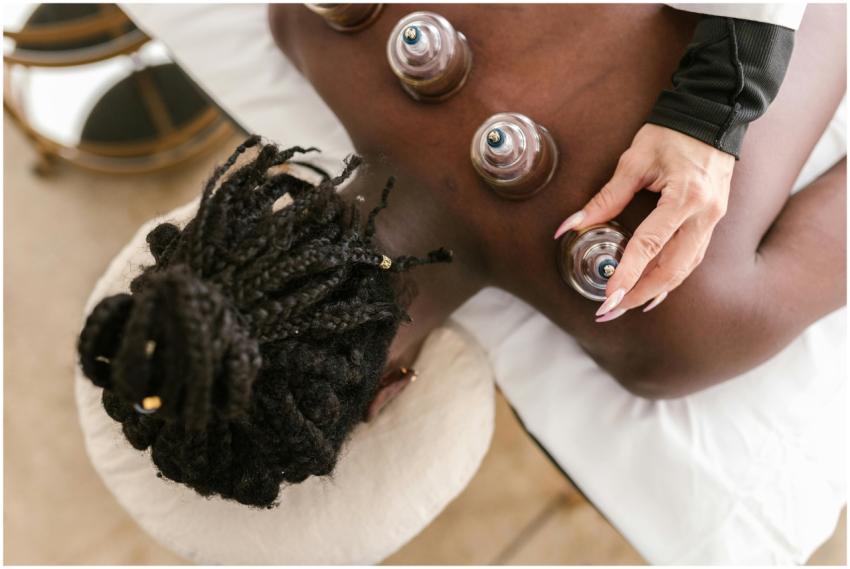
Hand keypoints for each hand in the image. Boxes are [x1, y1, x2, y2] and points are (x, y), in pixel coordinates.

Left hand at [554, 123, 734, 321]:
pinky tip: (653, 293)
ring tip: (625, 306)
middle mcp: (704, 214)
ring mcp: (713, 220)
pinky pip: (693, 258)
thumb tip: (572, 225)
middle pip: (672, 267)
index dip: (628, 273)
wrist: (712, 115)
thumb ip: (605, 198)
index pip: (650, 244)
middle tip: (610, 310)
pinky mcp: (713, 221)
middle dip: (639, 293)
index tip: (608, 295)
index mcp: (685, 196)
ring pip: (685, 268)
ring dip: (655, 291)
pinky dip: (671, 278)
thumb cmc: (671, 134)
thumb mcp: (634, 160)